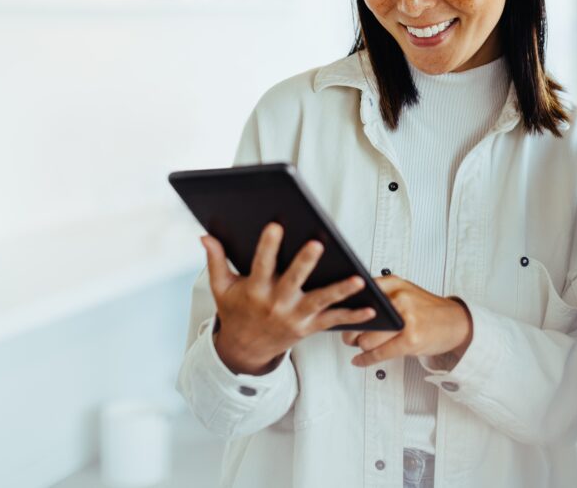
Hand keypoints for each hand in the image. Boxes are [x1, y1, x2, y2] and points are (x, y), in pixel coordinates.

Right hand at [203, 223, 373, 374]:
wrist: (245, 350)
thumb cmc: (236, 313)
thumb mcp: (221, 288)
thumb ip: (216, 260)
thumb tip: (205, 235)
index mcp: (255, 290)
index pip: (261, 265)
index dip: (267, 246)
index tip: (275, 226)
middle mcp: (276, 304)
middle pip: (293, 281)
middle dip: (305, 263)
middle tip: (317, 244)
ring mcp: (294, 317)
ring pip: (320, 302)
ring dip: (340, 291)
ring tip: (359, 280)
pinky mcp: (308, 328)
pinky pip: (333, 321)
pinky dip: (353, 316)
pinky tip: (371, 308)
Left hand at [341, 275, 472, 367]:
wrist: (455, 322)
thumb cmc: (427, 310)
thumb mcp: (404, 291)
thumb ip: (380, 295)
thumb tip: (347, 307)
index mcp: (394, 283)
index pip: (359, 291)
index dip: (345, 306)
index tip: (336, 313)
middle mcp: (399, 298)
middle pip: (360, 319)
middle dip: (350, 332)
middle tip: (348, 336)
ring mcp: (406, 319)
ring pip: (367, 339)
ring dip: (359, 346)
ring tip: (359, 346)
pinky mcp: (410, 340)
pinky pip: (379, 354)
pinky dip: (365, 360)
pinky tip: (359, 361)